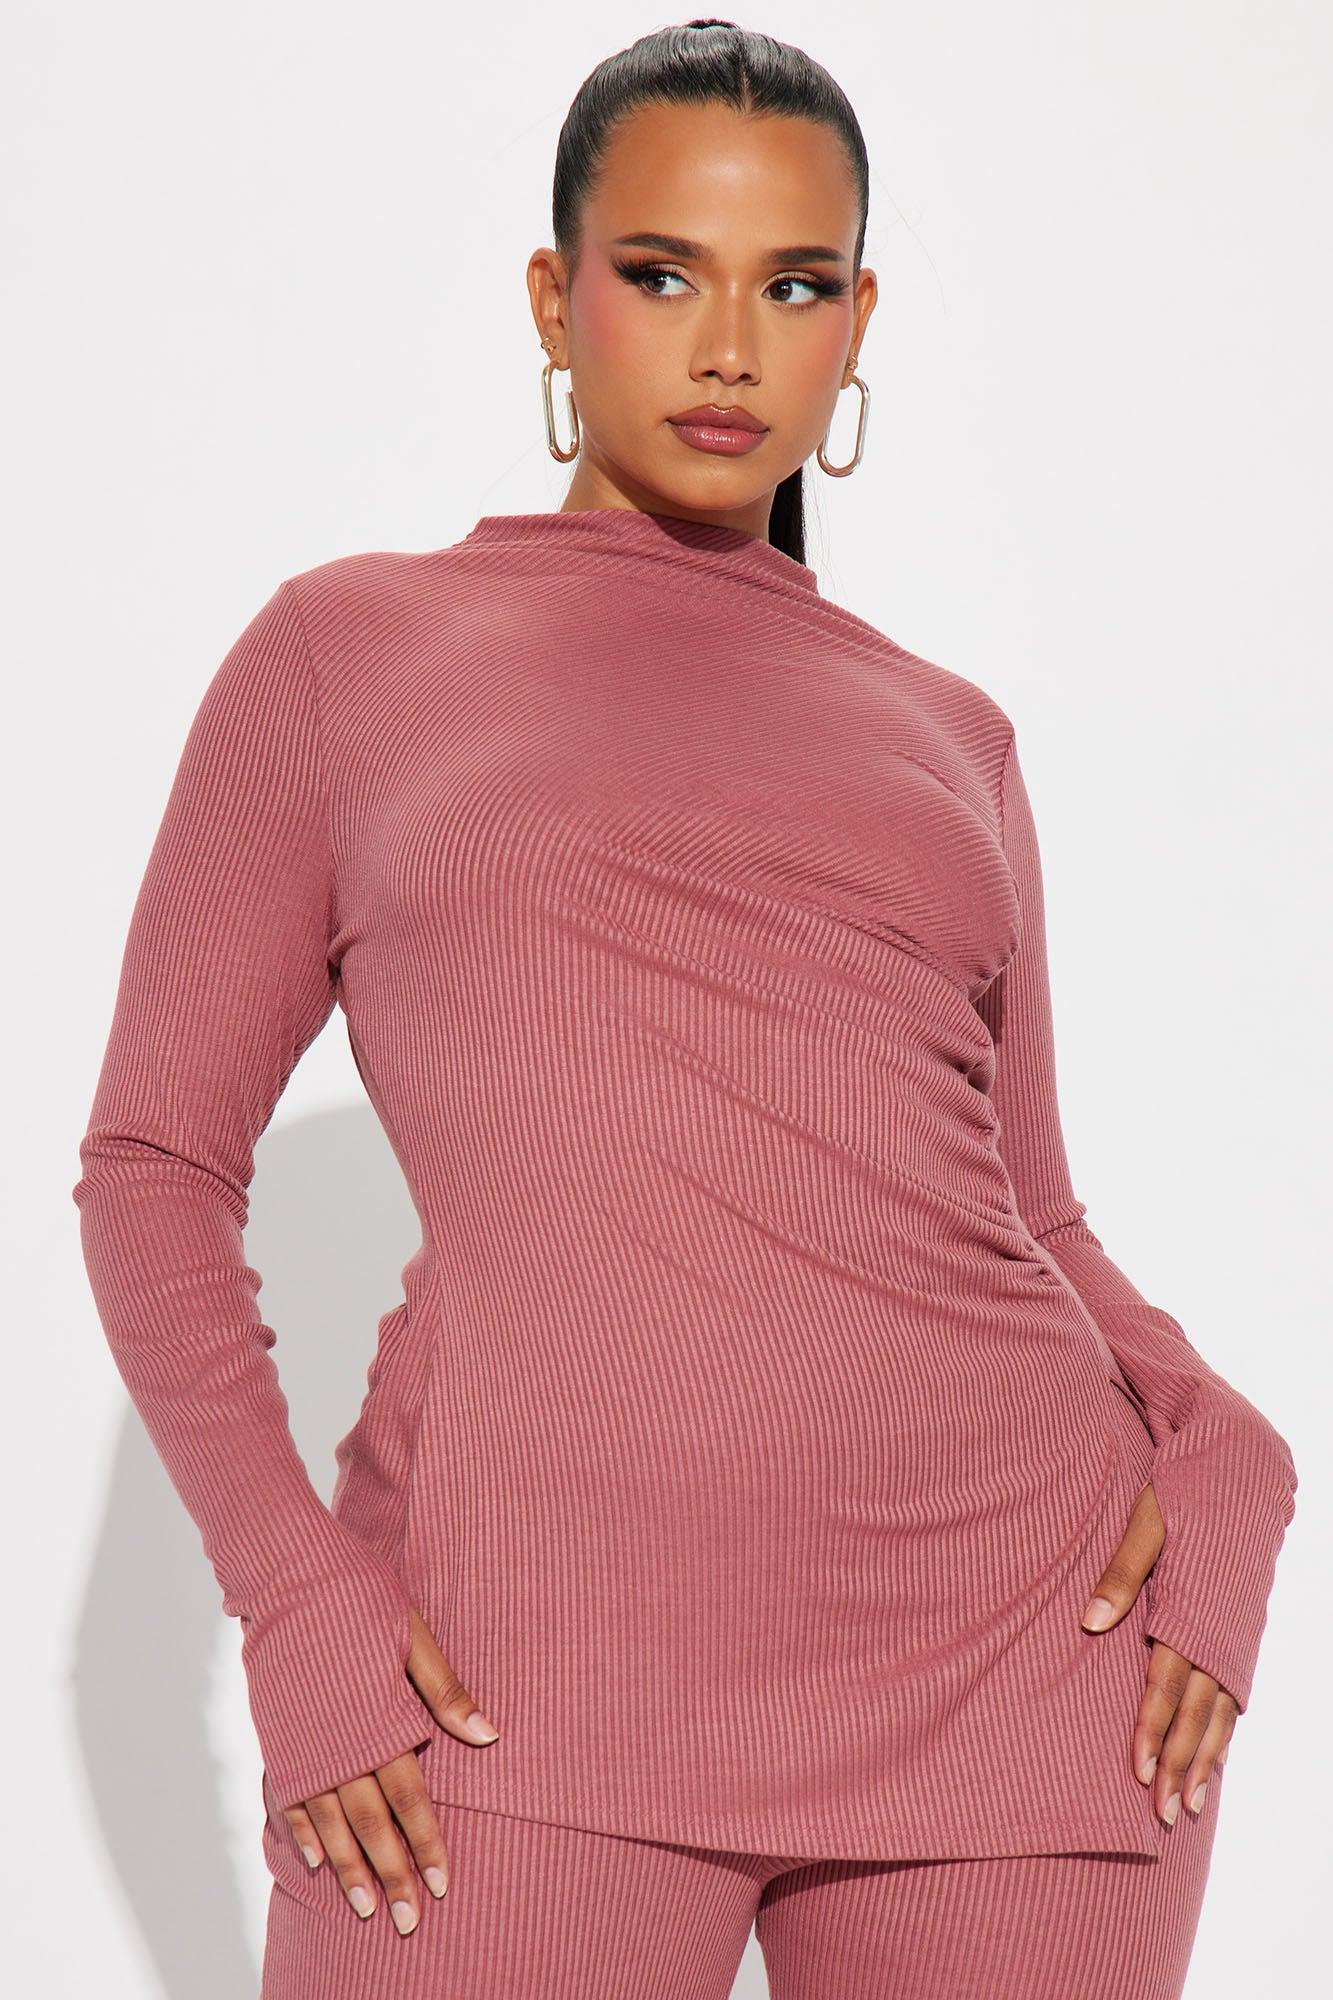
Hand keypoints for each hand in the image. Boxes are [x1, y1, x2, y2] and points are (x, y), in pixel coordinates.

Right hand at [281, 1607, 499, 1933]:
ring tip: (367, 1906)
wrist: (288, 1571)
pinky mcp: (278, 1735)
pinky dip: (301, 1833)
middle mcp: (337, 1743)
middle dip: (391, 1873)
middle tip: (407, 1919)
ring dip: (348, 1868)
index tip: (443, 1884)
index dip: (426, 1843)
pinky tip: (315, 1861)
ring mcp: (302, 1743)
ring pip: (328, 1822)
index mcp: (377, 1720)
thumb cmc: (358, 1593)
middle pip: (369, 1823)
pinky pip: (289, 1797)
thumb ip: (445, 1691)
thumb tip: (489, 1736)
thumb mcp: (412, 1634)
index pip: (409, 1798)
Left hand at [1080, 1479, 1237, 1826]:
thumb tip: (1090, 1622)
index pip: (1166, 1685)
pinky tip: (1213, 1757)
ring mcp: (1233, 1635)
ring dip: (1204, 1760)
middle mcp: (1216, 1632)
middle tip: (1164, 1814)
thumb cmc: (1185, 1490)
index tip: (1138, 1771)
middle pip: (1195, 1713)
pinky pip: (1232, 1693)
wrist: (1242, 1468)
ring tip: (1191, 1804)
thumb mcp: (1147, 1521)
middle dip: (1179, 1764)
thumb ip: (1120, 1573)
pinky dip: (1222, 1730)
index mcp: (1188, 1609)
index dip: (1152, 1730)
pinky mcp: (1239, 1631)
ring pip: (1219, 1713)